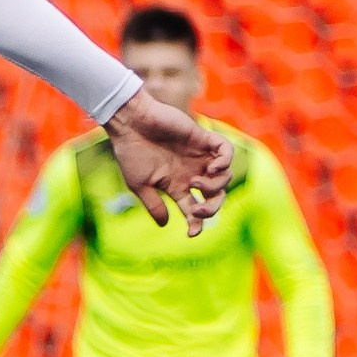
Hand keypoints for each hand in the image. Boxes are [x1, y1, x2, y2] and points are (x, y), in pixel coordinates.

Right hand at [104, 90, 230, 234]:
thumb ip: (154, 205)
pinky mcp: (203, 139)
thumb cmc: (131, 153)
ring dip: (215, 185)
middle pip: (215, 196)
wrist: (130, 123)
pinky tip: (213, 167)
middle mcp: (192, 172)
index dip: (197, 223)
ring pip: (225, 177)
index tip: (192, 233)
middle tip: (198, 209)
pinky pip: (227, 151)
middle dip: (211, 208)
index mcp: (176, 185)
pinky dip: (226, 162)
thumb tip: (165, 225)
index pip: (194, 208)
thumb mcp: (139, 185)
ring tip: (196, 182)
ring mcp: (199, 156)